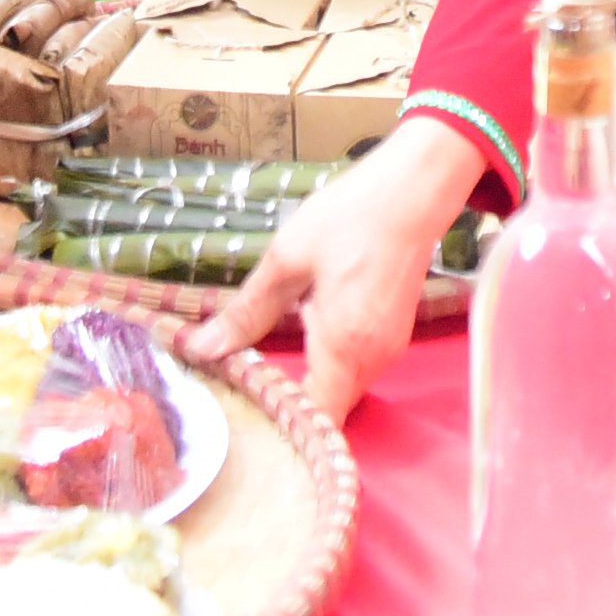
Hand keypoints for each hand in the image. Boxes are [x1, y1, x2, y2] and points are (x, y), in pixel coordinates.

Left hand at [185, 119, 485, 421]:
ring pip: (342, 393)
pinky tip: (301, 337)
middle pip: (328, 412)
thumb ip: (247, 311)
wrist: (413, 189)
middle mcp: (372, 361)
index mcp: (343, 346)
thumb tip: (202, 349)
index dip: (278, 425)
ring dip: (307, 385)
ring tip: (261, 367)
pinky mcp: (393, 337)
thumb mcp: (287, 258)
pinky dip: (327, 367)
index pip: (313, 419)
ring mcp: (388, 351)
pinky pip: (355, 371)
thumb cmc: (351, 217)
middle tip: (238, 393)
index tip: (240, 416)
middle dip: (287, 407)